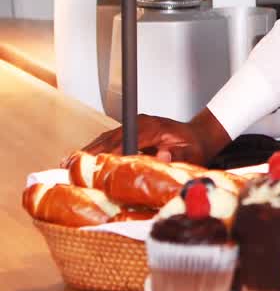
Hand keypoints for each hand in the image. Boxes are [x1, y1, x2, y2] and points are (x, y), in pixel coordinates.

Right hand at [67, 109, 231, 166]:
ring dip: (89, 151)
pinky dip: (96, 149)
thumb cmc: (195, 147)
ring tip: (69, 165)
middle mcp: (139, 123)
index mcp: (152, 127)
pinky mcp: (131, 130)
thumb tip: (162, 156)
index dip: (107, 154)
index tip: (92, 166)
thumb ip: (178, 155)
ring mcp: (133, 125)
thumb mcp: (192, 154)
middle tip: (70, 167)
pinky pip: (109, 139)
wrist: (199, 136)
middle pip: (109, 138)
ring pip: (106, 137)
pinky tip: (83, 160)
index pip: (124, 140)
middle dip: (90, 153)